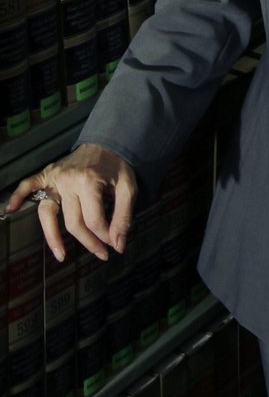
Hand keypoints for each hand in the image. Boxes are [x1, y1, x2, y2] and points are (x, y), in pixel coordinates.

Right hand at [5, 143, 137, 262]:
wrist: (107, 141)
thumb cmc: (117, 165)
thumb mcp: (128, 187)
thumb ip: (123, 215)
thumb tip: (118, 244)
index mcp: (89, 182)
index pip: (93, 220)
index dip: (104, 236)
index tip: (114, 243)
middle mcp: (69, 181)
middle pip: (73, 222)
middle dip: (89, 242)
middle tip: (102, 253)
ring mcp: (55, 178)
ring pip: (49, 214)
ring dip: (53, 237)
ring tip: (61, 255)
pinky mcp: (47, 174)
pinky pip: (28, 185)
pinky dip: (18, 196)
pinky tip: (10, 209)